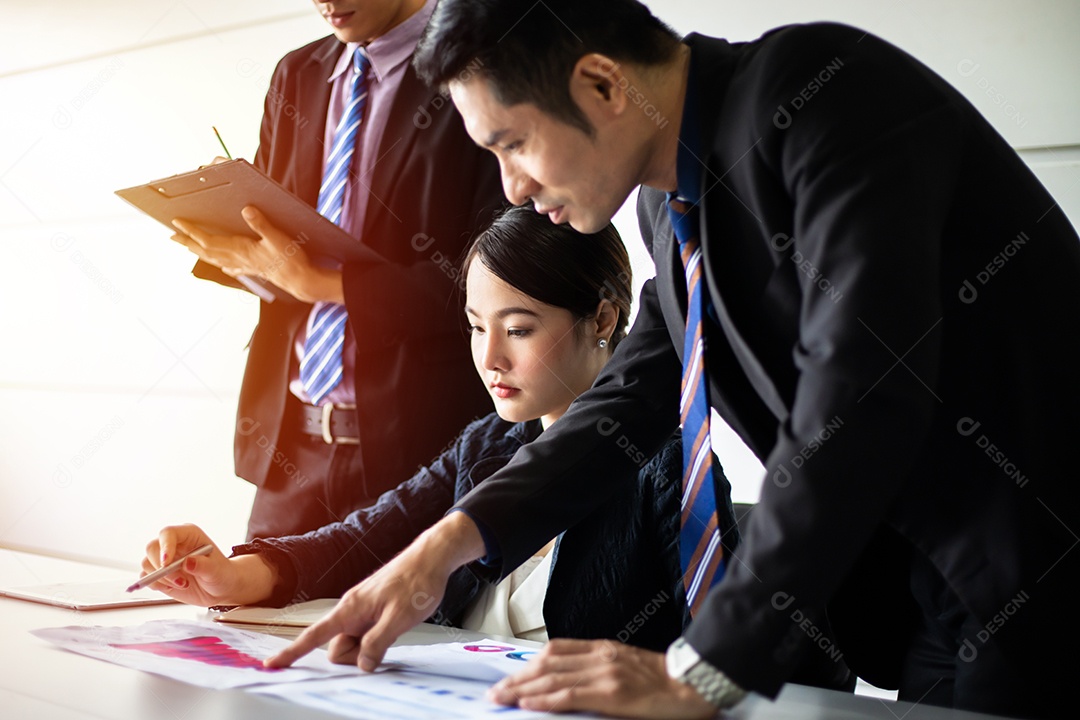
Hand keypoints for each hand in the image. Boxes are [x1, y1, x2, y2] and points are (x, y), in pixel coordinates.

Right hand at [140, 523, 275, 606]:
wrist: (220, 588)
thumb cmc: (221, 574)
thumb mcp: (216, 570)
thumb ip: (203, 565)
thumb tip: (188, 562)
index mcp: (188, 535)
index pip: (168, 533)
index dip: (165, 546)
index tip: (167, 563)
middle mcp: (173, 545)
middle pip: (152, 548)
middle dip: (161, 567)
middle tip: (179, 580)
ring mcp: (165, 560)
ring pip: (147, 563)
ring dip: (161, 578)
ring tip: (183, 584)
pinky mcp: (159, 574)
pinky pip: (146, 577)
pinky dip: (156, 585)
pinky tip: (173, 587)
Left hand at [171, 205, 343, 302]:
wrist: (301, 281)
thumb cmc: (291, 262)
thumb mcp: (277, 238)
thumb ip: (261, 224)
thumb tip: (246, 210)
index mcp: (240, 250)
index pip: (208, 240)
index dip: (191, 231)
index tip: (177, 223)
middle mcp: (238, 259)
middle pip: (206, 251)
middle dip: (187, 242)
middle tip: (172, 236)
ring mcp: (244, 266)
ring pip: (214, 259)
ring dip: (198, 252)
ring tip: (188, 246)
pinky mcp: (253, 269)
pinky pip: (230, 267)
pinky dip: (220, 264)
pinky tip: (221, 266)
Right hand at [264, 512, 485, 670]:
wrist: (431, 557)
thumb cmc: (417, 581)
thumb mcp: (399, 618)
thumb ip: (377, 643)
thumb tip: (361, 665)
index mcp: (350, 609)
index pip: (313, 636)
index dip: (292, 652)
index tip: (272, 665)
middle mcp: (351, 608)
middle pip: (337, 647)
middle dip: (356, 656)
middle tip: (386, 640)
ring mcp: (362, 608)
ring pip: (354, 642)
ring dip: (369, 646)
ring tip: (395, 627)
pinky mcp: (373, 608)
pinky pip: (365, 633)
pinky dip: (375, 639)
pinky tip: (394, 626)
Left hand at [488, 639, 717, 718]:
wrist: (694, 685)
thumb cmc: (664, 681)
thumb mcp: (627, 667)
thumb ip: (599, 669)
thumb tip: (567, 684)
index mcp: (604, 648)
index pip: (555, 651)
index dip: (529, 665)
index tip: (510, 678)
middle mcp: (601, 656)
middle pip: (547, 664)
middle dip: (518, 679)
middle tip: (495, 693)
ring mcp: (606, 673)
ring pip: (553, 679)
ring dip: (522, 690)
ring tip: (502, 700)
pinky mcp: (613, 693)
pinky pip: (571, 695)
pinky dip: (546, 699)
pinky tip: (528, 704)